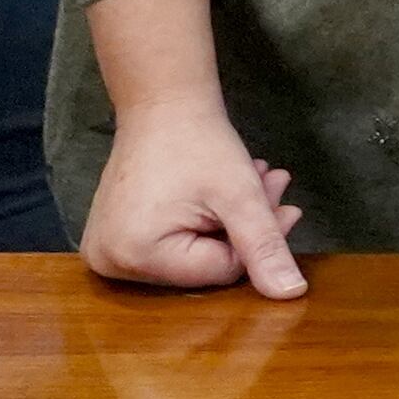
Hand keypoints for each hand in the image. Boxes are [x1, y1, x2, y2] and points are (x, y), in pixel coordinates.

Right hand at [83, 100, 307, 297]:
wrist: (161, 103)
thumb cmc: (198, 142)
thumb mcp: (239, 195)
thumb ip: (264, 245)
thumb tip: (291, 295)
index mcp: (135, 257)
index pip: (220, 271)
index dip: (260, 241)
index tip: (288, 205)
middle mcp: (110, 264)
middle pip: (204, 264)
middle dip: (247, 227)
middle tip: (276, 186)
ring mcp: (106, 253)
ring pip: (193, 253)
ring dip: (230, 221)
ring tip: (257, 180)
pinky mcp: (112, 240)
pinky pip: (170, 244)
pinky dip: (203, 221)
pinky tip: (225, 192)